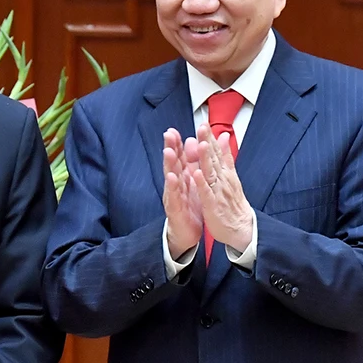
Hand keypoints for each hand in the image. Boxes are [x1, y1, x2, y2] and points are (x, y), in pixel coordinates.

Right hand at [163, 129, 203, 258]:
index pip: (178, 157)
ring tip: (168, 151)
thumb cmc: (190, 206)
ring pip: (171, 177)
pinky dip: (172, 187)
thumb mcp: (193, 183)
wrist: (187, 232)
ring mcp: (174, 196)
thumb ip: (193, 163)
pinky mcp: (175, 208)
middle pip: (172, 163)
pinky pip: (174, 196)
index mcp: (182, 177)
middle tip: (168, 134)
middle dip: (170, 148)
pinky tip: (172, 178)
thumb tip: (193, 142)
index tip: (174, 130)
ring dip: (169, 164)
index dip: (176, 144)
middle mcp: (175, 184)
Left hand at [187, 127, 255, 252]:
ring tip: (201, 144)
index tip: (204, 123)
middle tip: (203, 127)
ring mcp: (218, 191)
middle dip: (208, 142)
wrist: (241, 227)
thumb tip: (224, 136)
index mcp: (225, 172)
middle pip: (214, 158)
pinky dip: (202, 183)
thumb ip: (225, 155)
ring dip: (206, 158)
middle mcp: (222, 179)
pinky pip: (207, 192)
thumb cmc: (233, 202)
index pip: (217, 151)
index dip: (210, 137)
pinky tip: (196, 173)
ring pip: (211, 172)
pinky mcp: (213, 205)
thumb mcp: (230, 175)